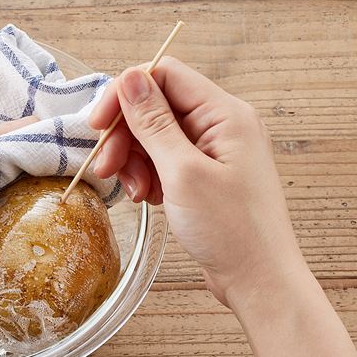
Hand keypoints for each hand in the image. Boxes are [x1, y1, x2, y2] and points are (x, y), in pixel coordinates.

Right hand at [89, 57, 304, 305]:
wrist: (258, 281)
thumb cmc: (232, 231)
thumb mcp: (183, 173)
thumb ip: (154, 123)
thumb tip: (129, 77)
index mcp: (224, 114)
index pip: (164, 75)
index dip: (125, 94)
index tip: (98, 125)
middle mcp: (220, 125)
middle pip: (154, 107)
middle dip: (125, 136)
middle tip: (106, 168)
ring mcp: (212, 151)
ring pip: (154, 136)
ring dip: (133, 161)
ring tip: (134, 192)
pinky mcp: (203, 175)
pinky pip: (162, 161)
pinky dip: (146, 177)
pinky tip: (147, 199)